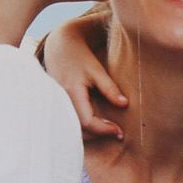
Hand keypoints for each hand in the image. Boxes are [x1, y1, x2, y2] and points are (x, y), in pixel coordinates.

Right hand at [37, 17, 127, 141]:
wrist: (60, 47)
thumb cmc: (80, 57)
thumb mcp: (97, 70)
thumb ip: (109, 88)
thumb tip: (124, 104)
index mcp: (72, 93)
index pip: (88, 122)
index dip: (104, 129)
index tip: (119, 130)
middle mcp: (62, 102)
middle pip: (80, 130)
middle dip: (99, 135)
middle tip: (117, 133)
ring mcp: (58, 104)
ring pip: (73, 129)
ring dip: (91, 134)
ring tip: (107, 129)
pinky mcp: (58, 105)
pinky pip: (69, 123)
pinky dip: (82, 128)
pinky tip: (95, 125)